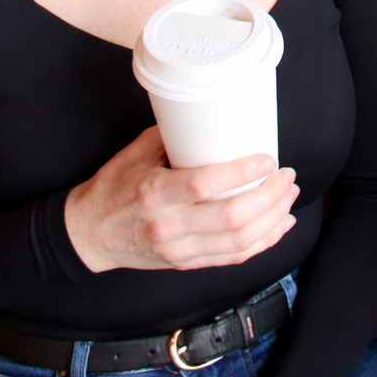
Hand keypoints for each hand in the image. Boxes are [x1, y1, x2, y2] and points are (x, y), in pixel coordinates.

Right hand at [64, 125, 299, 272]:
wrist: (88, 235)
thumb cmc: (112, 188)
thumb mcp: (134, 154)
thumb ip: (172, 136)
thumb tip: (210, 113)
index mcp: (154, 194)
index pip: (204, 186)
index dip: (240, 173)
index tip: (267, 158)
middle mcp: (168, 227)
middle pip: (231, 218)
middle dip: (268, 196)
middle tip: (287, 175)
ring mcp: (178, 250)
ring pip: (237, 242)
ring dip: (272, 219)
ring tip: (289, 195)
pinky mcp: (185, 263)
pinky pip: (232, 258)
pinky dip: (262, 243)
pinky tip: (279, 225)